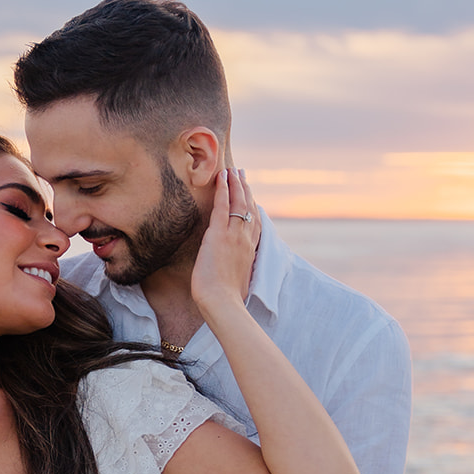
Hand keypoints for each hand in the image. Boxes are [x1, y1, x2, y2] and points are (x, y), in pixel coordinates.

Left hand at [191, 167, 260, 317]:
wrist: (223, 304)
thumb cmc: (227, 300)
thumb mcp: (238, 281)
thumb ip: (237, 269)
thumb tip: (233, 270)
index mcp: (251, 250)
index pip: (254, 221)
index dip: (252, 204)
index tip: (250, 193)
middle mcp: (245, 239)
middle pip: (249, 207)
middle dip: (245, 188)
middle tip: (240, 173)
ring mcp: (233, 236)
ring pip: (237, 203)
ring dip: (235, 184)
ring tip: (231, 170)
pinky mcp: (219, 235)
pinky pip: (222, 206)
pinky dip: (223, 190)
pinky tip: (221, 178)